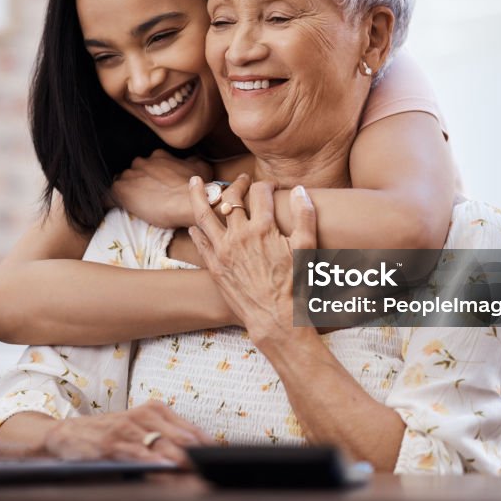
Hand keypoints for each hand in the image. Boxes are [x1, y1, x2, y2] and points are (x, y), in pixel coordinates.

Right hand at [43, 401, 212, 465]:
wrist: (68, 433)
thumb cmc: (110, 433)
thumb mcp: (140, 428)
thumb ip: (166, 437)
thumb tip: (197, 454)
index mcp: (155, 409)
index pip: (189, 428)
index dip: (206, 445)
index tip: (220, 460)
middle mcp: (142, 415)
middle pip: (178, 436)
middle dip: (195, 454)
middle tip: (210, 467)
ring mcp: (126, 427)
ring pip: (158, 443)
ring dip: (177, 457)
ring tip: (192, 468)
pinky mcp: (110, 442)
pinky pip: (134, 451)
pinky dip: (149, 459)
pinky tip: (163, 466)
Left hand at [112, 150, 212, 227]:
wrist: (188, 202)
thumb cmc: (196, 187)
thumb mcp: (200, 167)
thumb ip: (191, 161)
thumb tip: (191, 160)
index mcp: (158, 156)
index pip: (148, 165)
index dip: (151, 177)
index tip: (156, 186)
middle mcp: (141, 162)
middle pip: (134, 173)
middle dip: (138, 183)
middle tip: (147, 197)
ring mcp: (129, 176)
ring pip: (121, 183)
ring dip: (126, 192)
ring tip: (133, 205)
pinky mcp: (120, 191)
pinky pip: (107, 197)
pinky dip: (108, 202)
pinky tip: (112, 208)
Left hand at [188, 178, 316, 343]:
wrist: (276, 320)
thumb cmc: (295, 286)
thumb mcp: (306, 249)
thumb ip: (304, 216)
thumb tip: (298, 190)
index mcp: (263, 228)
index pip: (260, 193)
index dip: (266, 185)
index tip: (270, 186)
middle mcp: (240, 235)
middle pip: (231, 198)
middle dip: (237, 184)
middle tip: (241, 180)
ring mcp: (223, 251)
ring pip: (204, 215)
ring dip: (198, 195)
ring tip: (194, 181)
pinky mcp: (215, 267)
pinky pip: (200, 242)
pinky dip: (196, 229)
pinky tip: (194, 224)